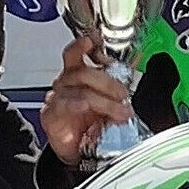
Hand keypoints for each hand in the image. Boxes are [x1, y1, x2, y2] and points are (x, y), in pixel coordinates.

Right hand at [41, 34, 131, 165]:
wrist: (78, 148)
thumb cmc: (91, 120)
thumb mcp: (109, 100)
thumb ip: (118, 85)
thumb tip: (137, 69)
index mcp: (78, 73)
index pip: (77, 52)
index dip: (84, 45)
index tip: (94, 40)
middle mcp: (66, 82)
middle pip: (84, 73)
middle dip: (108, 83)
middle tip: (124, 95)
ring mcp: (58, 97)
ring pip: (81, 91)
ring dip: (104, 101)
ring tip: (120, 112)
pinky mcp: (51, 114)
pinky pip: (63, 106)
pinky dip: (74, 105)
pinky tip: (83, 106)